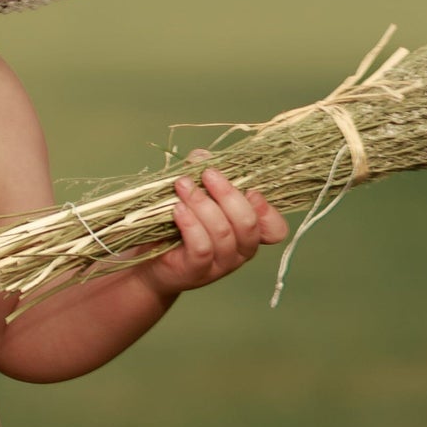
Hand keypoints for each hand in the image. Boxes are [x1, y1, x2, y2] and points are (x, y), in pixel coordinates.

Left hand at [141, 159, 289, 297]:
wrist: (151, 263)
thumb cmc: (179, 227)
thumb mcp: (195, 198)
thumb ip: (203, 175)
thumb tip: (202, 155)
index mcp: (249, 232)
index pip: (276, 228)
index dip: (267, 210)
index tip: (250, 189)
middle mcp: (241, 251)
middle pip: (247, 223)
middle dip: (228, 194)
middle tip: (207, 173)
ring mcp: (221, 264)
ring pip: (223, 233)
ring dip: (203, 204)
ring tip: (183, 185)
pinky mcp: (197, 271)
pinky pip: (201, 247)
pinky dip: (191, 225)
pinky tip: (178, 209)